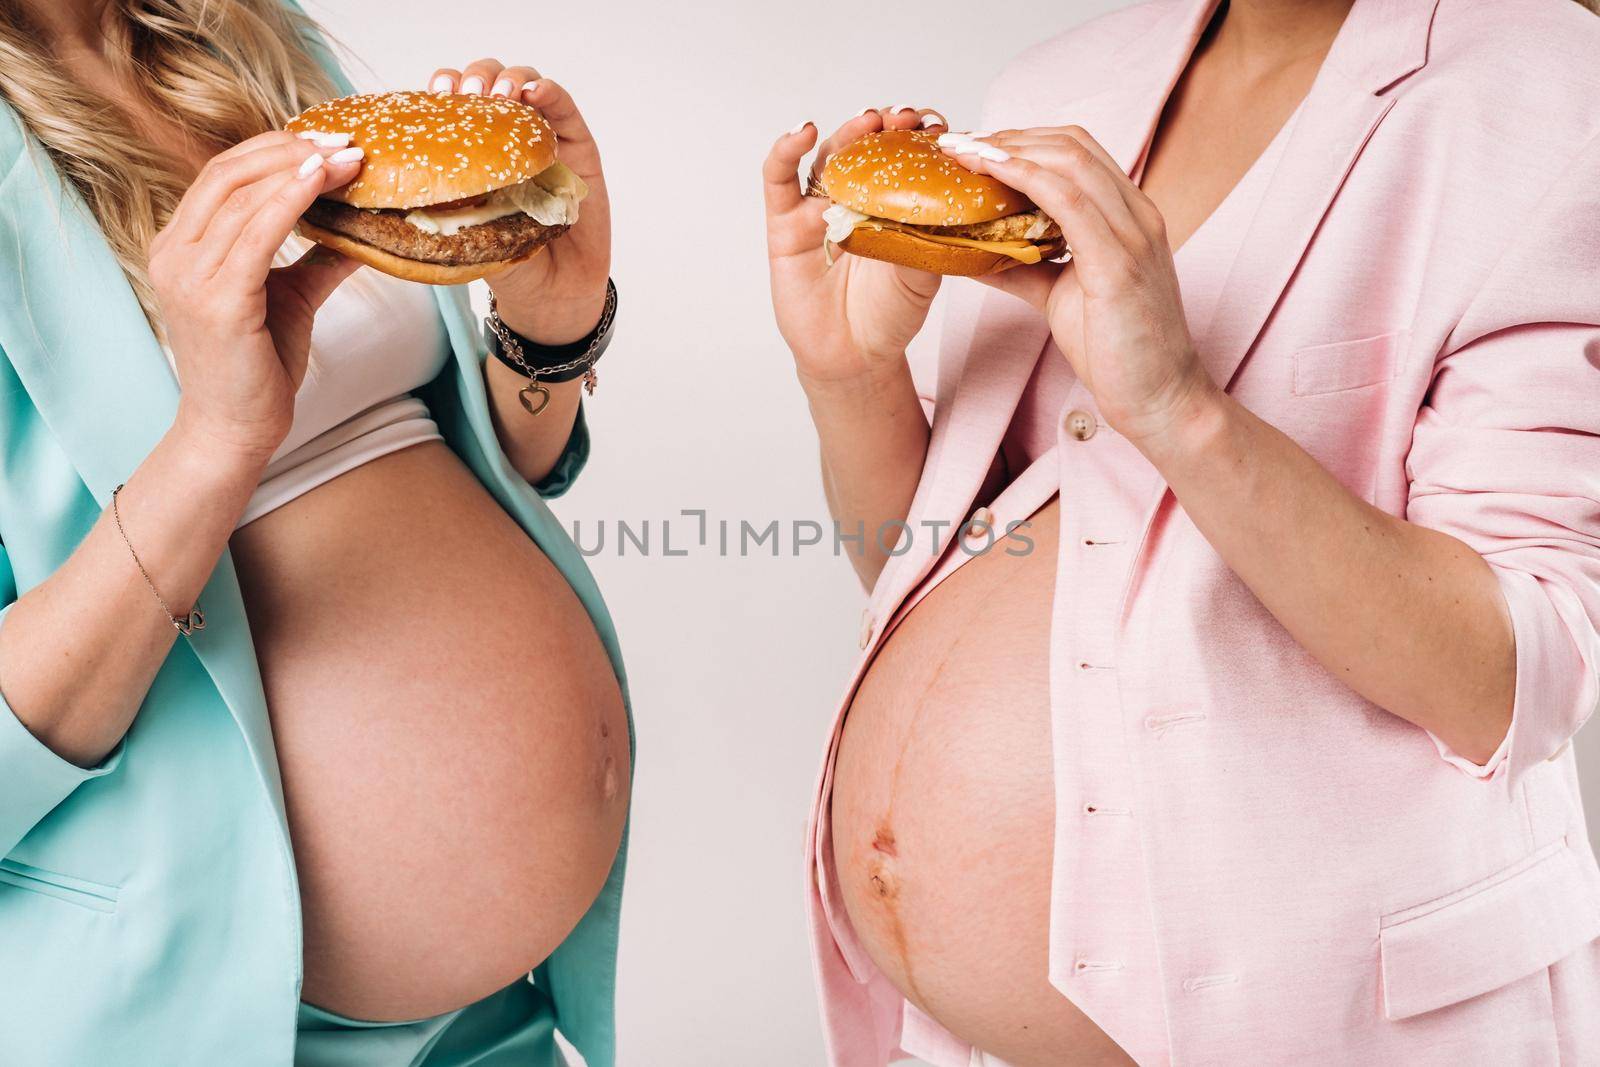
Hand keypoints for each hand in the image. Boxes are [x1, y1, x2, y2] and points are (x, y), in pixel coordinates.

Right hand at [151, 132, 361, 460]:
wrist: (235, 429)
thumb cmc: (258, 364)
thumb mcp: (291, 296)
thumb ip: (318, 257)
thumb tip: (365, 227)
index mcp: (179, 245)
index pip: (222, 175)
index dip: (273, 149)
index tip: (325, 140)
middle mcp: (171, 253)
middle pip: (228, 174)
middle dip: (289, 149)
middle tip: (344, 143)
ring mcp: (188, 276)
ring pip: (242, 197)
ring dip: (300, 171)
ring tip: (348, 160)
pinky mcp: (217, 301)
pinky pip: (256, 234)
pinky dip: (291, 200)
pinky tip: (322, 182)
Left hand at [428, 59, 609, 344]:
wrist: (553, 294)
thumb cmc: (507, 266)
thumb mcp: (463, 236)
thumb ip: (441, 211)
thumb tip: (388, 196)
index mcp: (472, 152)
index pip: (454, 102)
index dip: (444, 88)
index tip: (435, 96)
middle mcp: (506, 139)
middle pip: (487, 82)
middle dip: (474, 78)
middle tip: (468, 95)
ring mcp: (544, 140)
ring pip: (525, 84)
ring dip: (510, 78)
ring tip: (501, 93)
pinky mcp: (579, 148)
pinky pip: (564, 108)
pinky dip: (550, 92)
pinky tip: (535, 92)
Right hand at [763, 107, 947, 388]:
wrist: (854, 356)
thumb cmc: (890, 314)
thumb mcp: (924, 273)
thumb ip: (930, 236)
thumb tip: (950, 201)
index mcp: (887, 204)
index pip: (899, 158)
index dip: (915, 138)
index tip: (936, 127)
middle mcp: (851, 198)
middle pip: (863, 149)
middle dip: (884, 128)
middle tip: (903, 117)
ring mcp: (816, 208)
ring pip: (826, 156)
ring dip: (846, 133)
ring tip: (867, 122)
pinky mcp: (784, 224)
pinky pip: (778, 180)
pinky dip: (786, 151)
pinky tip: (803, 132)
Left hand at [941, 126, 1217, 443]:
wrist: (1161, 398)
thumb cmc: (1118, 349)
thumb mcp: (1058, 295)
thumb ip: (1021, 266)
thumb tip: (970, 250)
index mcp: (1128, 216)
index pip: (1076, 151)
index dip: (1023, 140)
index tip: (974, 148)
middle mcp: (1136, 214)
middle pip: (1070, 144)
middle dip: (1008, 137)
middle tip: (958, 146)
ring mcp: (1132, 234)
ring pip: (1069, 161)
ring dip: (1008, 150)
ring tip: (963, 154)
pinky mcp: (1119, 263)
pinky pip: (1069, 201)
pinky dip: (1025, 179)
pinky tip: (990, 175)